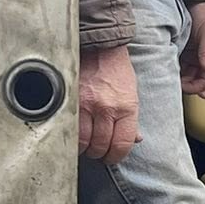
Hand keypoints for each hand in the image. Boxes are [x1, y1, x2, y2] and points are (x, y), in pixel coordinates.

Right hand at [79, 45, 139, 163]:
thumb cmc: (116, 70)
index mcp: (126, 108)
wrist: (98, 47)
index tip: (111, 157)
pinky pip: (69, 127)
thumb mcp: (132, 95)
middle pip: (100, 146)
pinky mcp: (70, 100)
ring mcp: (86, 105)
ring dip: (84, 147)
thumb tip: (135, 140)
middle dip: (99, 153)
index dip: (115, 156)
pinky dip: (71, 135)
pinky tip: (74, 134)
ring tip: (85, 143)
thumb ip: (132, 120)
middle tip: (98, 150)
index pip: (121, 144)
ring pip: (82, 141)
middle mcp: (106, 108)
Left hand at [181, 3, 204, 100]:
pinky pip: (185, 72)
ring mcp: (200, 59)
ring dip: (187, 82)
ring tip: (177, 78)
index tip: (204, 94)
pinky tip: (174, 72)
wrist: (195, 0)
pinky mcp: (189, 57)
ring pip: (195, 80)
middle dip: (197, 86)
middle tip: (184, 84)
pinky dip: (180, 74)